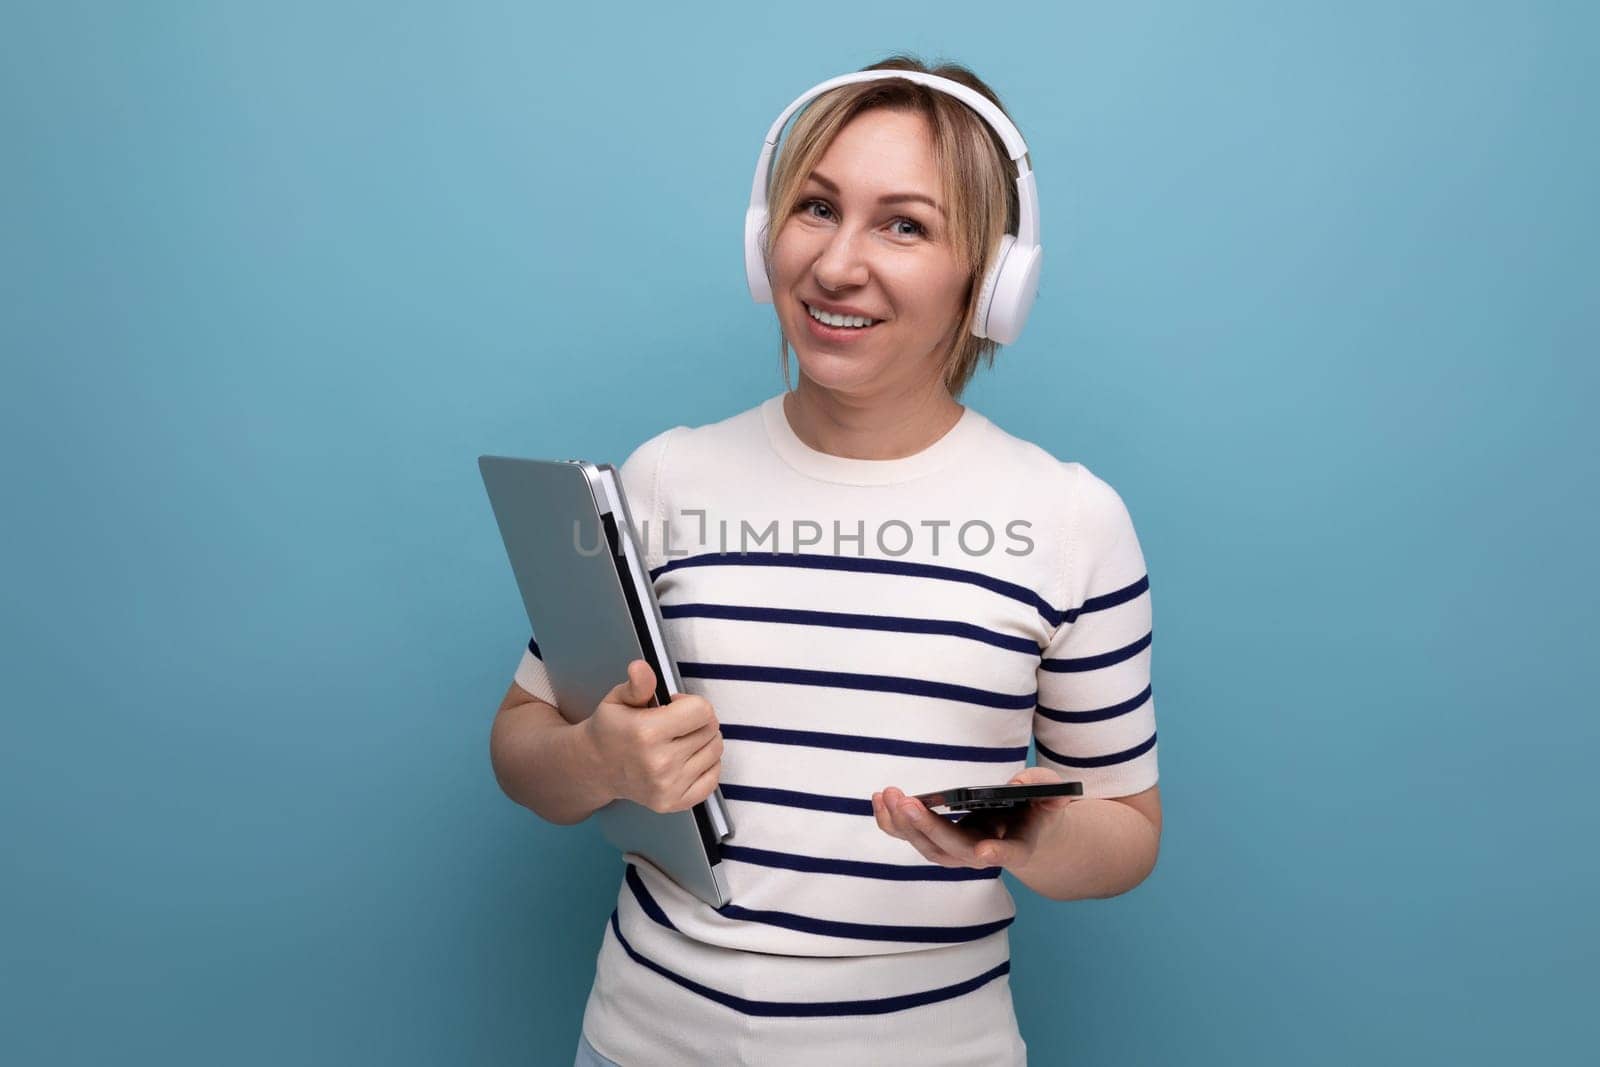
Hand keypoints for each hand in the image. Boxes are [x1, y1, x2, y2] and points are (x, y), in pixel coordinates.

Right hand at [583, 659, 722, 813]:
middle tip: (674, 724)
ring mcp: (668, 786)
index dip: (690, 703)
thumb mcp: (617, 699)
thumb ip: (637, 685)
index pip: (702, 711)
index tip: (673, 706)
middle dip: (697, 721)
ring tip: (679, 740)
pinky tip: (687, 759)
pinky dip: (707, 766)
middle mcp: (659, 763)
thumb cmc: (611, 729)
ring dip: (703, 742)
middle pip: (711, 730)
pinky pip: (712, 780)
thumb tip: (641, 668)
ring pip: (715, 752)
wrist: (596, 768)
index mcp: (646, 733)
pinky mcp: (674, 803)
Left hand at [872, 766, 1075, 869]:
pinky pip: (910, 836)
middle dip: (928, 828)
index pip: (1009, 853)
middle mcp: (982, 855)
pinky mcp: (936, 841)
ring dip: (903, 824)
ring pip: (926, 847)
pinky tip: (879, 799)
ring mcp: (956, 851)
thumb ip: (1044, 788)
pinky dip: (891, 822)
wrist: (1023, 828)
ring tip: (889, 796)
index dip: (997, 853)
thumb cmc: (1036, 809)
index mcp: (1016, 846)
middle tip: (907, 802)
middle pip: (953, 850)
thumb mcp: (1050, 793)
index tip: (985, 853)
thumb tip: (1020, 783)